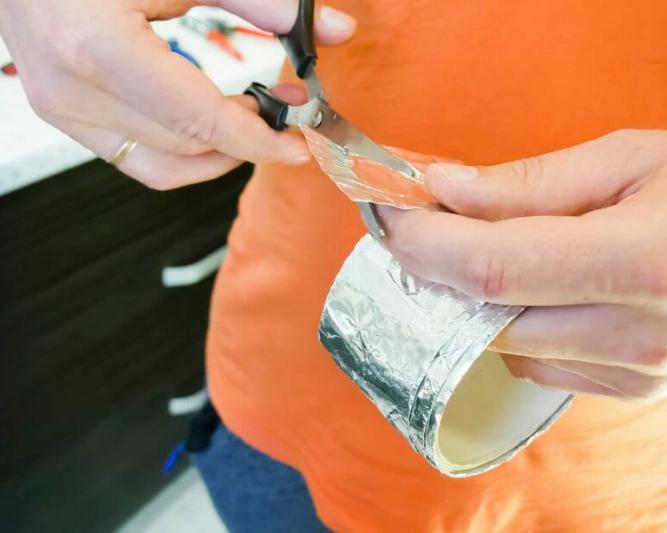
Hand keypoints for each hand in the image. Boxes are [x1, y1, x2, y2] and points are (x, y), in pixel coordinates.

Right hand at [0, 0, 355, 187]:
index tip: (300, 144)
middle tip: (284, 104)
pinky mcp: (61, 113)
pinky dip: (182, 150)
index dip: (259, 141)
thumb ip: (258, 0)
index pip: (198, 122)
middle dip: (246, 137)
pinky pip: (135, 157)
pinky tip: (209, 119)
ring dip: (217, 150)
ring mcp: (60, 107)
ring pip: (163, 165)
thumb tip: (334, 30)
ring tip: (249, 111)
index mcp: (96, 47)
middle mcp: (70, 89)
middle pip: (186, 146)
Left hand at [378, 130, 666, 400]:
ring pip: (507, 345)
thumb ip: (528, 183)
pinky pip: (541, 363)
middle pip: (491, 313)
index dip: (426, 244)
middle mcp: (640, 331)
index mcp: (644, 259)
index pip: (496, 267)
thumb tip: (442, 189)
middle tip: (424, 224)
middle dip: (439, 269)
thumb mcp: (631, 156)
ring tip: (490, 249)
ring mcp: (639, 372)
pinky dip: (519, 324)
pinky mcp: (636, 389)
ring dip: (479, 299)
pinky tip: (539, 288)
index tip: (390, 215)